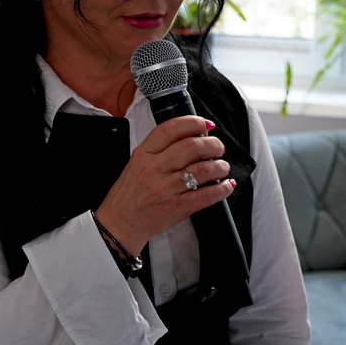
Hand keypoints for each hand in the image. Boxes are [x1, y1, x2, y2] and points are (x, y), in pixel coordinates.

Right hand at [93, 116, 234, 255]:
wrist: (119, 222)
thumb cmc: (130, 193)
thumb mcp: (137, 163)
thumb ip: (160, 150)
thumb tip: (193, 138)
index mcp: (144, 154)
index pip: (171, 129)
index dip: (193, 122)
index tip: (205, 125)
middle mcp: (155, 168)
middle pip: (193, 146)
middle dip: (213, 144)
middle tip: (218, 149)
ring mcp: (166, 188)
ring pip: (204, 169)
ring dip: (221, 166)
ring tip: (222, 167)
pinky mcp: (177, 207)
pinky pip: (207, 195)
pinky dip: (222, 188)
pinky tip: (226, 185)